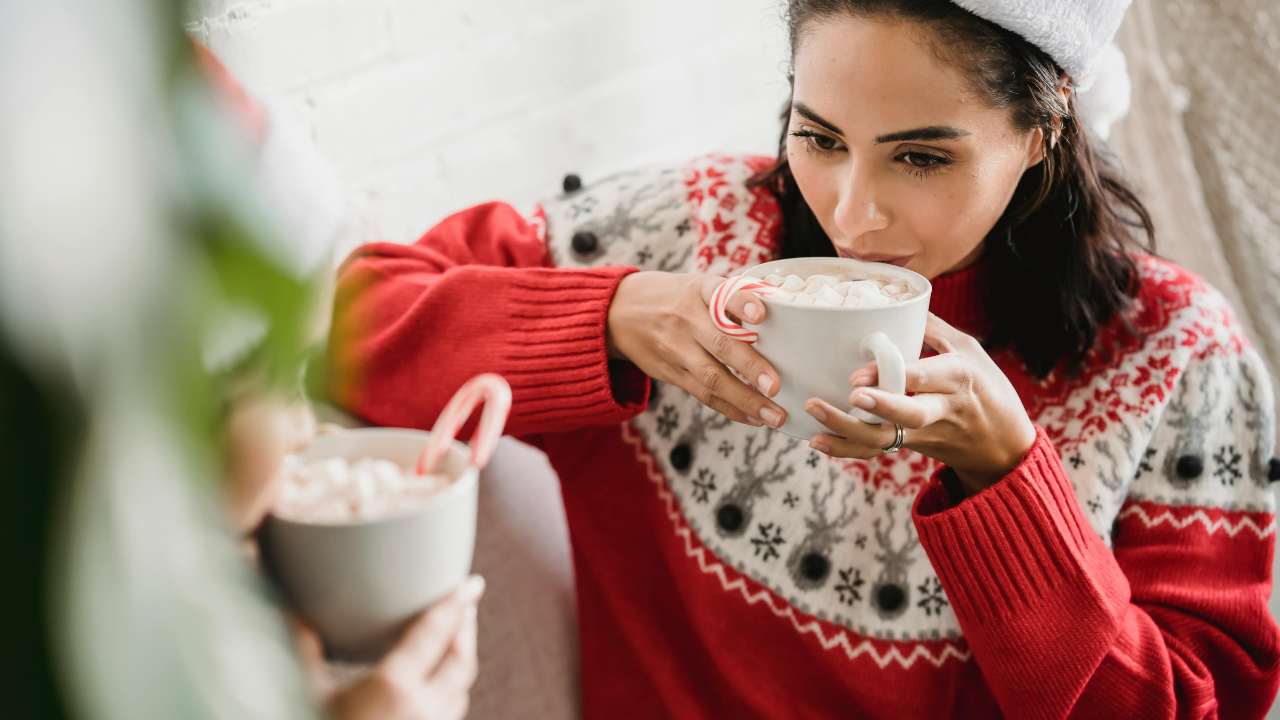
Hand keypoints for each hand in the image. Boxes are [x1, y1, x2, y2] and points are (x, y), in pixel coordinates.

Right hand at [294, 576, 485, 719]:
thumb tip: (293, 609)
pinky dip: (448, 694)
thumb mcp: (299, 694)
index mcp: (391, 688)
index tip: (471, 583)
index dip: (454, 604)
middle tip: (465, 604)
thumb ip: (301, 648)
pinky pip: (446, 718)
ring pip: (459, 694)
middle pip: (461, 662)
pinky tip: (435, 687)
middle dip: (465, 630)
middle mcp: (421, 712)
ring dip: (459, 663)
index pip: (434, 633)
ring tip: (453, 640)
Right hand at [606, 271, 785, 427]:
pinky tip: (754, 419)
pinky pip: (703, 394)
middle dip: (749, 366)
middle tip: (775, 386)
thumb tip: (783, 305)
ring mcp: (676, 349)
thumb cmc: (675, 297)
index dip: (742, 302)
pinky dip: (730, 409)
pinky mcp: (671, 373)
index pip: (722, 294)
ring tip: (774, 416)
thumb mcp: (698, 285)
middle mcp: (686, 320)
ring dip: (745, 400)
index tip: (761, 314)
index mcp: (699, 291)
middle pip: (719, 344)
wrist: (619, 312)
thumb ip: (734, 296)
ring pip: (712, 378)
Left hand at [802, 314, 1035, 495]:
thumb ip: (934, 328)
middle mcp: (943, 408)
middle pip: (910, 414)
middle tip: (846, 396)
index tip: (858, 376)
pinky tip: (817, 440)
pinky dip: (846, 449)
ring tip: (813, 415)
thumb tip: (900, 302)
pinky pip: (877, 450)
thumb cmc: (987, 388)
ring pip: (886, 439)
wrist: (1004, 447)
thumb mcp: (970, 350)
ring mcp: (926, 432)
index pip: (924, 377)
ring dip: (847, 432)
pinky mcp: (913, 447)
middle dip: (877, 407)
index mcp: (957, 377)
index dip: (891, 376)